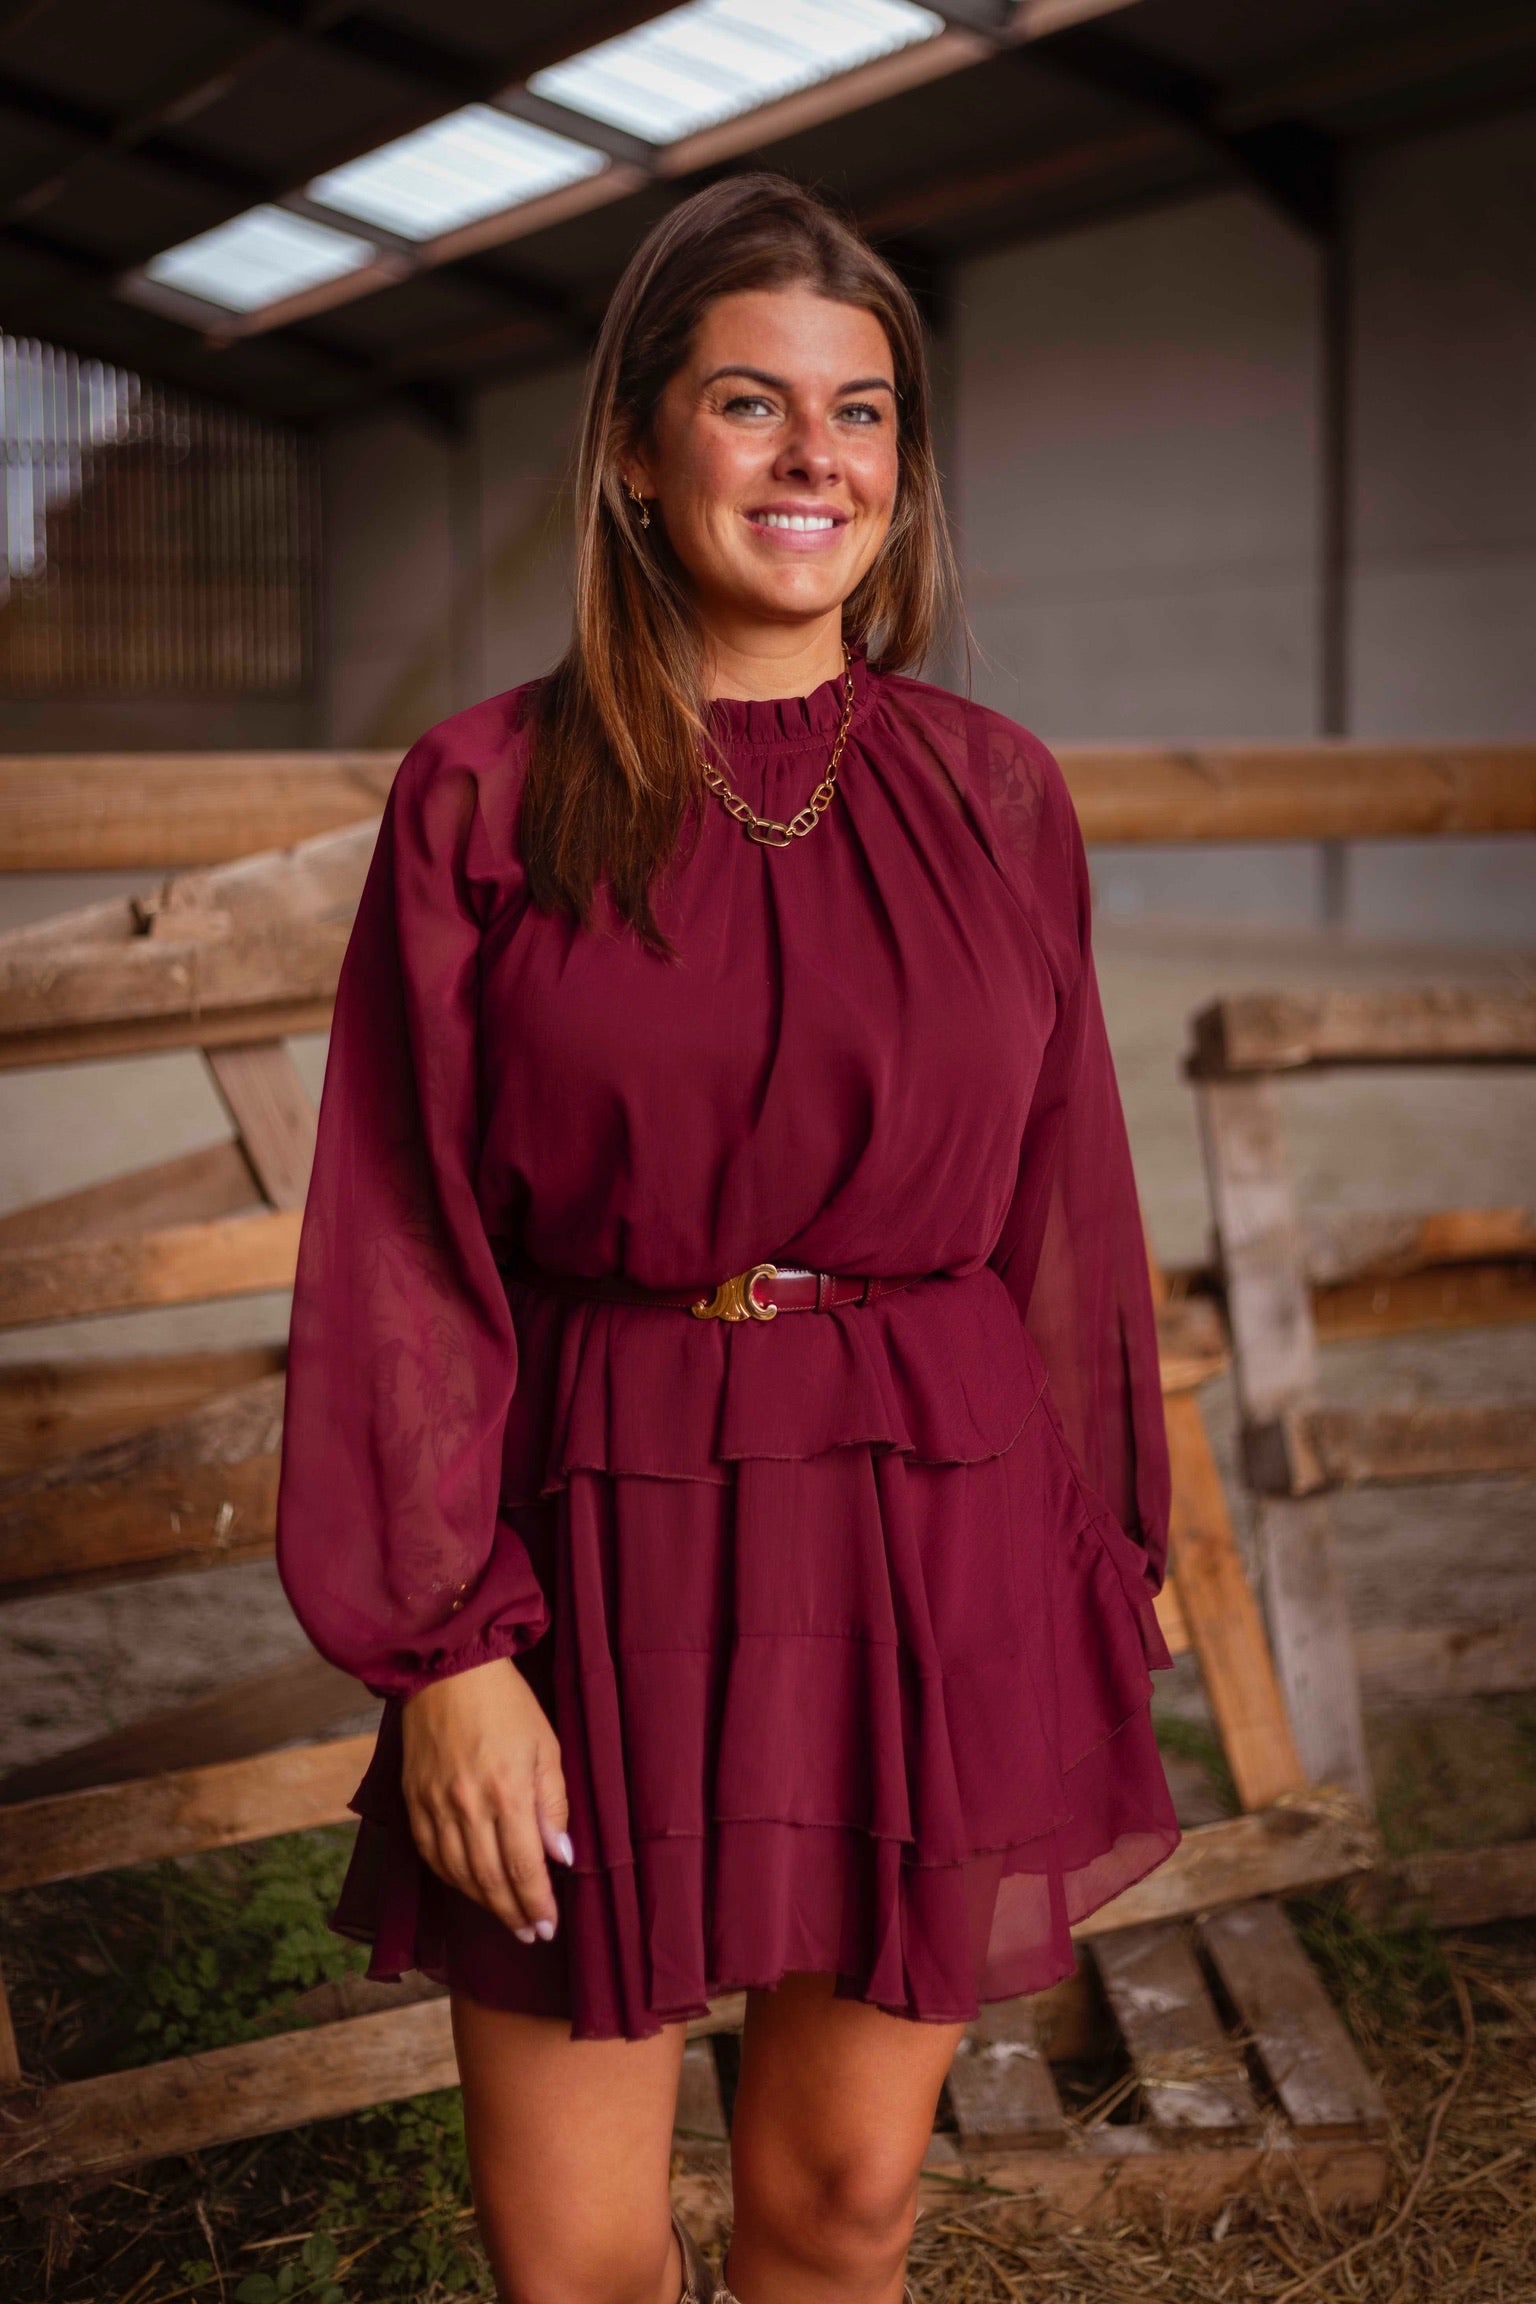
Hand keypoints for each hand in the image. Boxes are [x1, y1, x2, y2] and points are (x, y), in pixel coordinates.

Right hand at [400, 1656, 572, 1942]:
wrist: (448, 1670)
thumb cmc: (507, 1704)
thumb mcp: (546, 1746)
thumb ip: (553, 1804)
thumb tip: (561, 1856)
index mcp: (506, 1791)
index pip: (523, 1866)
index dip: (537, 1902)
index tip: (549, 1926)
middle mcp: (467, 1805)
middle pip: (489, 1879)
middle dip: (513, 1913)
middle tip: (531, 1934)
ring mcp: (434, 1805)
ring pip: (458, 1874)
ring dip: (483, 1903)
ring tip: (506, 1919)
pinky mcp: (413, 1801)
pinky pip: (431, 1855)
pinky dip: (451, 1879)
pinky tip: (469, 1887)